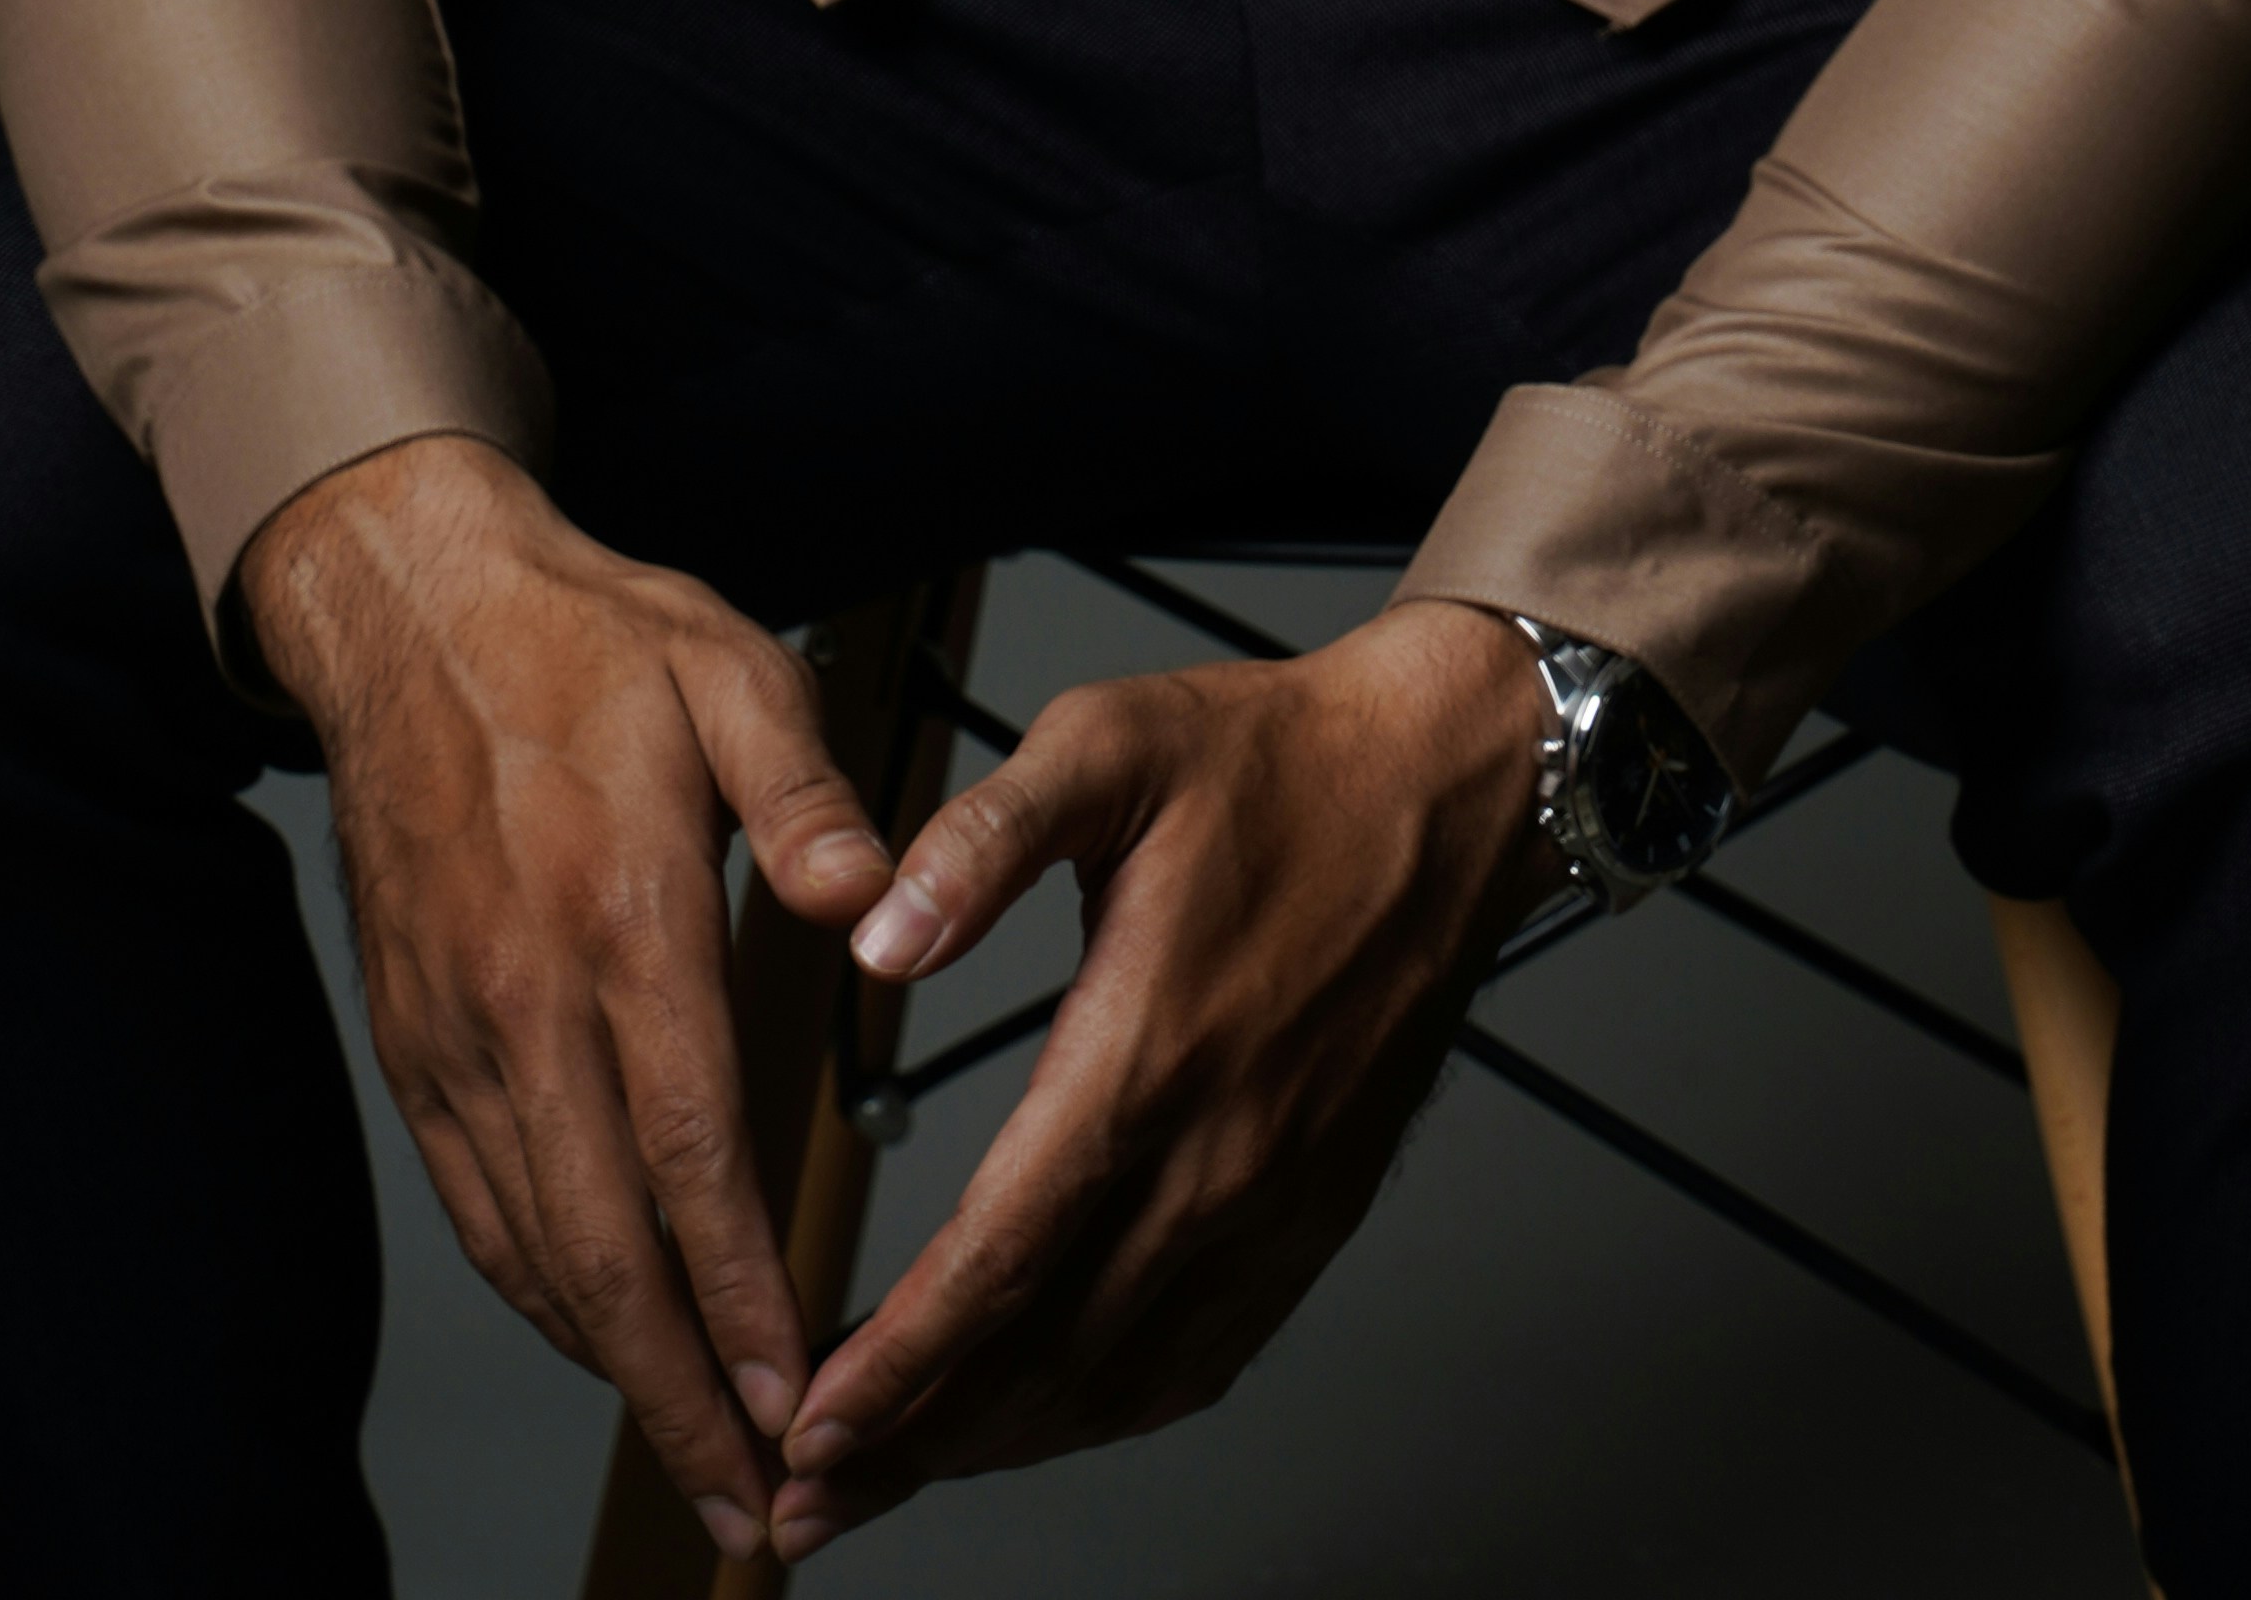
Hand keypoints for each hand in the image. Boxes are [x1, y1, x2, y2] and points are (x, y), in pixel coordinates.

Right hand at [240, 436, 895, 1558]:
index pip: (688, 1149)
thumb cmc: (589, 638)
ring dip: (615, 1372)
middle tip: (757, 1509)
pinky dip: (543, 1298)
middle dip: (682, 1398)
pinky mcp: (417, 1040)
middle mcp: (525, 997)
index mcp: (618, 912)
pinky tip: (601, 1342)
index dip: (741, 1295)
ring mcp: (456, 1031)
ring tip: (702, 1465)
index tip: (798, 1399)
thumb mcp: (728, 665)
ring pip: (533, 1249)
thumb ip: (806, 788)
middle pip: (603, 1246)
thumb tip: (871, 896)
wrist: (406, 610)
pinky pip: (479, 1205)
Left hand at [768, 597, 1551, 1553]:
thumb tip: (875, 934)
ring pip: (1119, 1378)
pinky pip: (1199, 1356)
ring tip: (891, 1479)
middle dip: (913, 1440)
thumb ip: (983, 840)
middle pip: (1046, 1352)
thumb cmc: (1276, 759)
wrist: (1447, 790)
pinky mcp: (1312, 1215)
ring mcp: (1272, 1201)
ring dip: (997, 1444)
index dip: (901, 1360)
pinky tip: (1040, 1419)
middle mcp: (1217, 1156)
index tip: (811, 1427)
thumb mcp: (1109, 745)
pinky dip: (1104, 1413)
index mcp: (1149, 1050)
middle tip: (804, 1504)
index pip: (1005, 1255)